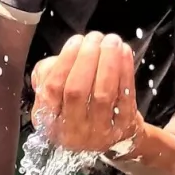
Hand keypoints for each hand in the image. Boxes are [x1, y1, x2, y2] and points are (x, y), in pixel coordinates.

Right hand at [30, 33, 142, 154]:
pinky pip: (125, 97)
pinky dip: (126, 72)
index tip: (76, 40)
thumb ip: (48, 74)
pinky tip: (125, 52)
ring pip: (103, 94)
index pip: (53, 89)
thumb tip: (63, 56)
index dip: (65, 61)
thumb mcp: (55, 94)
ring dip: (108, 62)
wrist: (112, 137)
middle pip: (77, 91)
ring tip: (111, 40)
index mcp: (50, 122)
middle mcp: (73, 132)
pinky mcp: (124, 128)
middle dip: (86, 58)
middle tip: (95, 36)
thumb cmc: (78, 107)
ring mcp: (99, 133)